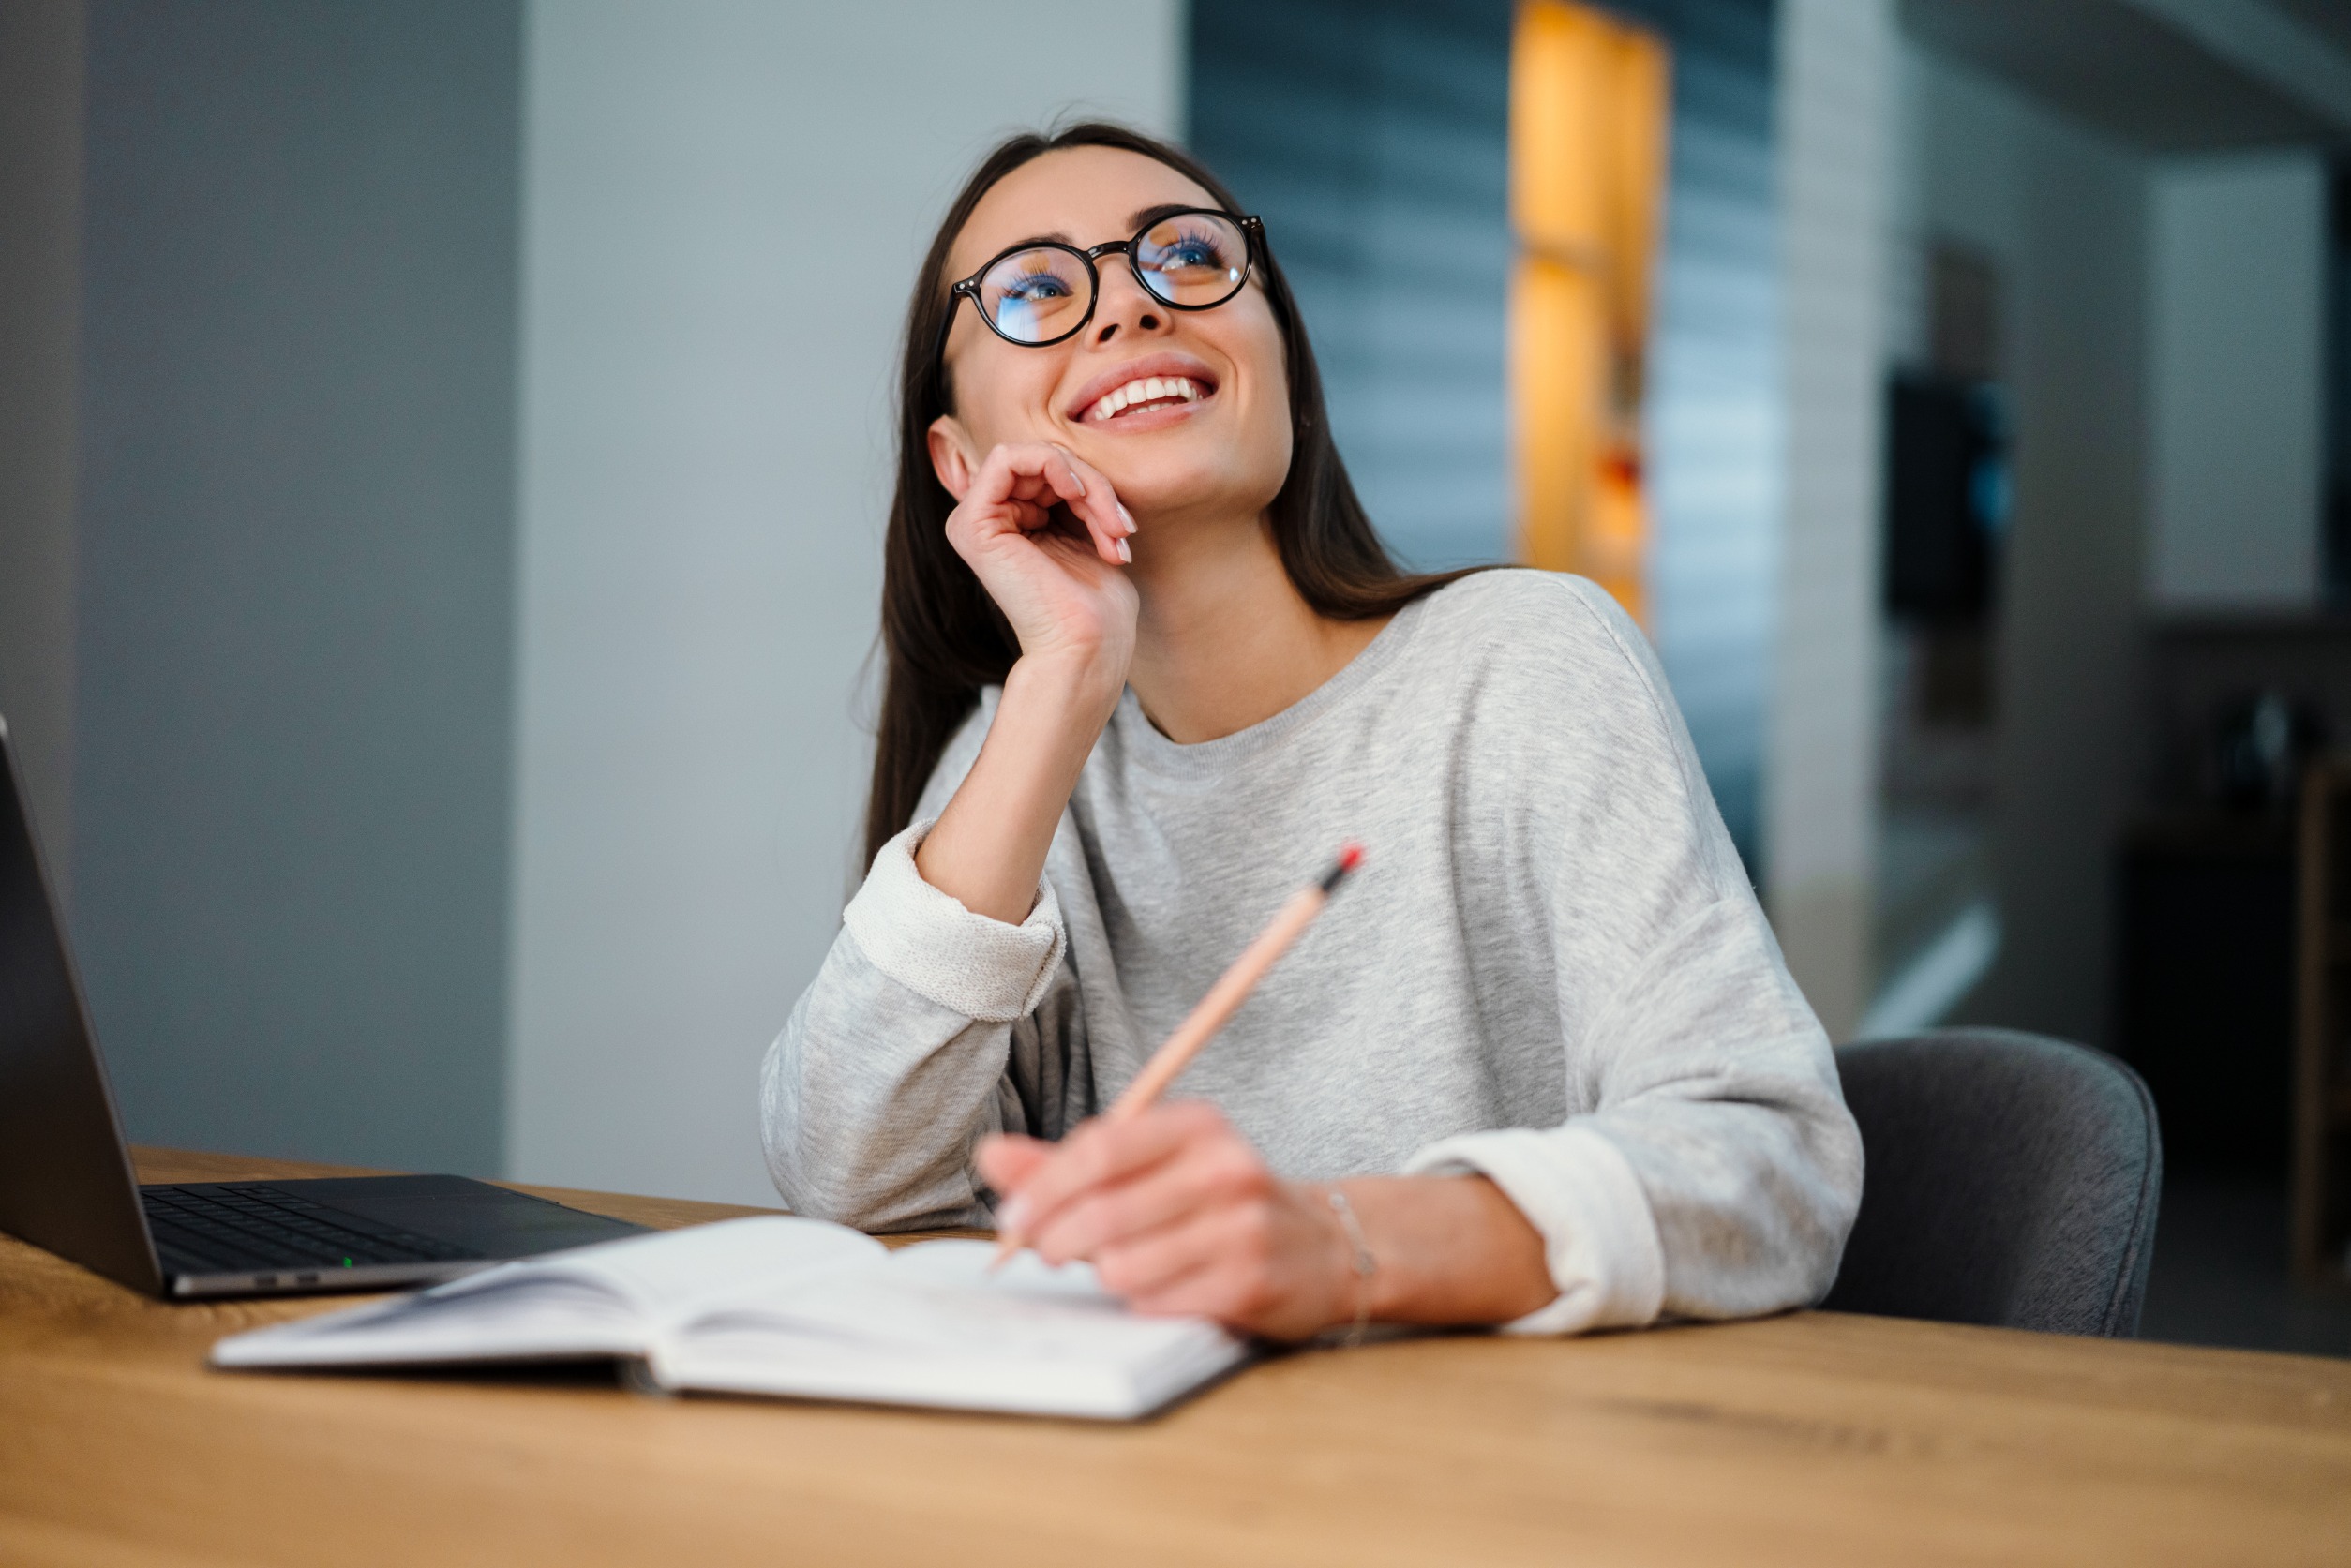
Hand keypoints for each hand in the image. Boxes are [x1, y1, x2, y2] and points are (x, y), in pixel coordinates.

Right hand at [941, 441, 1138, 689]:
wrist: (1089, 646)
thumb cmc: (1096, 602)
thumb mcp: (1088, 527)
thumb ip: (1072, 490)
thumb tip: (1069, 455)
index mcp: (1010, 523)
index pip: (1048, 469)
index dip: (1091, 483)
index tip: (1122, 525)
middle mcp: (987, 521)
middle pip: (1043, 459)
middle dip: (1093, 485)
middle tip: (1121, 526)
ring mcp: (973, 522)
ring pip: (1034, 454)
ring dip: (1086, 482)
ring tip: (1111, 527)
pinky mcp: (971, 525)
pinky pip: (1007, 457)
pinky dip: (1053, 466)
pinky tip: (1077, 495)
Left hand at [975, 1102, 1359, 1340]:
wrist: (1322, 1248)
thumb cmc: (1218, 1202)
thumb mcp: (1154, 1164)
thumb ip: (1070, 1163)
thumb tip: (990, 1155)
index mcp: (1198, 1125)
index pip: (1100, 1150)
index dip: (1043, 1188)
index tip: (1012, 1218)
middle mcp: (1226, 1169)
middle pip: (1103, 1213)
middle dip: (1055, 1240)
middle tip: (1046, 1251)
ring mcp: (1242, 1229)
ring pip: (1123, 1266)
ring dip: (1104, 1274)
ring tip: (1121, 1265)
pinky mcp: (1249, 1284)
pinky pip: (1155, 1303)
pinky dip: (1142, 1300)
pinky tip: (1163, 1287)